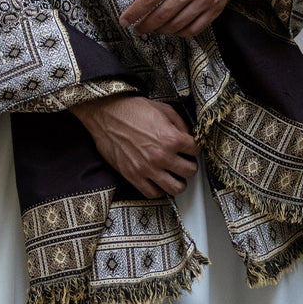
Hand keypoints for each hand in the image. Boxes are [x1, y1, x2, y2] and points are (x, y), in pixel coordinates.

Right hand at [72, 95, 198, 197]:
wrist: (106, 114)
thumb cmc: (132, 109)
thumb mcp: (163, 109)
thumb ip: (179, 124)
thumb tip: (187, 136)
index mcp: (171, 138)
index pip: (196, 150)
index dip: (194, 147)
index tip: (190, 148)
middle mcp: (161, 156)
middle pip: (190, 171)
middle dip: (189, 165)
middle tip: (184, 161)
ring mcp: (147, 169)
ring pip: (176, 188)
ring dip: (178, 181)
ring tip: (174, 175)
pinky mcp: (133, 176)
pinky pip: (153, 194)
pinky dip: (159, 190)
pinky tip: (159, 181)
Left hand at [119, 0, 238, 36]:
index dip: (135, 12)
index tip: (125, 20)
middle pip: (162, 14)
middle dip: (145, 25)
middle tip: (137, 29)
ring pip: (177, 24)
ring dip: (160, 31)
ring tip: (153, 29)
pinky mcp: (215, 8)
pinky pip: (194, 28)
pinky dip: (180, 33)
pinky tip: (172, 29)